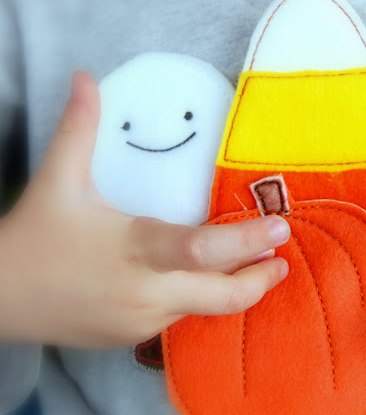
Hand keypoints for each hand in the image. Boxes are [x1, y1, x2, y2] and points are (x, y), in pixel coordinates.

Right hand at [0, 72, 289, 347]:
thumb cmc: (34, 237)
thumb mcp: (59, 180)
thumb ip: (80, 128)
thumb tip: (86, 77)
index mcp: (135, 248)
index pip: (202, 249)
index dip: (247, 241)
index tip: (279, 228)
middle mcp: (145, 291)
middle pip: (222, 295)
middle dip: (259, 278)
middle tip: (282, 256)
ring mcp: (142, 320)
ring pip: (203, 307)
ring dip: (232, 288)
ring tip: (252, 266)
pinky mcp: (133, 338)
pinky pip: (180, 318)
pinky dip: (198, 298)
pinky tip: (203, 281)